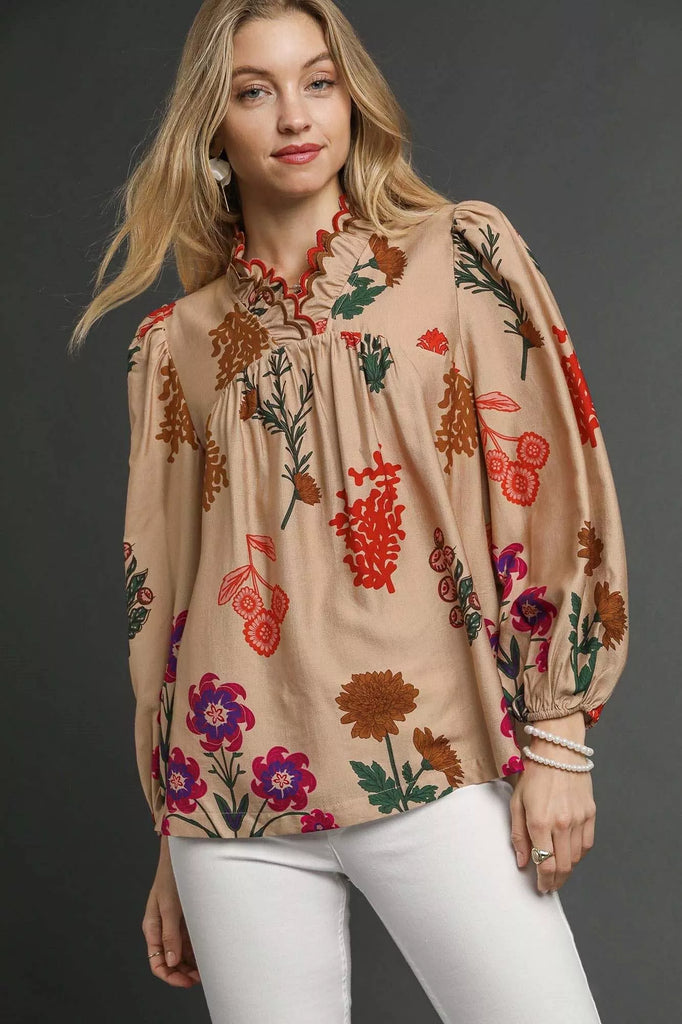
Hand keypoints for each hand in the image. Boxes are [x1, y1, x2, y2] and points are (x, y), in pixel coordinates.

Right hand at [142, 836, 200, 986]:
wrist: (185, 852)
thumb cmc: (172, 876)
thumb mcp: (170, 906)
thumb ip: (170, 934)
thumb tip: (171, 962)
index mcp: (152, 928)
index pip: (157, 963)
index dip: (171, 976)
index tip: (187, 981)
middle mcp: (163, 929)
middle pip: (170, 961)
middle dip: (184, 972)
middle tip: (201, 978)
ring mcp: (175, 924)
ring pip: (182, 953)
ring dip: (193, 963)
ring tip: (208, 968)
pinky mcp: (187, 918)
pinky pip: (191, 940)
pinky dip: (198, 950)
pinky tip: (209, 954)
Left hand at [509, 713, 595, 894]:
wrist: (558, 752)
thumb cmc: (533, 775)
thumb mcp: (517, 803)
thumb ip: (518, 835)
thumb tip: (522, 862)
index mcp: (540, 821)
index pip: (545, 864)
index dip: (543, 881)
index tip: (540, 887)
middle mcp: (561, 823)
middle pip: (562, 866)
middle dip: (555, 881)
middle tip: (549, 886)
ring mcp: (578, 819)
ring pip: (575, 858)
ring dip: (567, 870)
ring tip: (557, 872)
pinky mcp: (590, 814)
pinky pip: (586, 844)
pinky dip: (578, 855)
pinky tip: (570, 855)